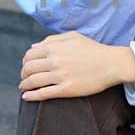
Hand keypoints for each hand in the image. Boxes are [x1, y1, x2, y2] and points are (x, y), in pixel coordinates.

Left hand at [18, 31, 134, 101]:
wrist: (111, 64)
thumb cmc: (93, 49)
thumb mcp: (73, 37)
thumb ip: (52, 39)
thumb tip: (33, 47)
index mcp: (54, 47)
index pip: (29, 55)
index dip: (24, 62)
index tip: (26, 67)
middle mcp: (55, 61)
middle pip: (28, 69)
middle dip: (23, 74)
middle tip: (24, 78)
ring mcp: (60, 76)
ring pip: (33, 81)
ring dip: (24, 85)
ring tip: (24, 88)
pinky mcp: (67, 89)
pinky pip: (44, 93)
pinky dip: (32, 96)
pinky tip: (26, 97)